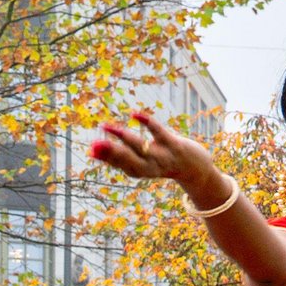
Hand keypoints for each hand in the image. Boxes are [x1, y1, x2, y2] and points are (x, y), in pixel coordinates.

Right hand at [89, 108, 219, 190]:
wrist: (195, 168)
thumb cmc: (164, 162)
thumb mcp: (142, 161)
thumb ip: (121, 156)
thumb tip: (96, 148)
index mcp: (139, 170)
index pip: (120, 164)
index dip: (105, 158)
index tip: (90, 150)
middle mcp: (149, 166)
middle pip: (128, 159)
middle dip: (111, 153)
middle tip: (95, 145)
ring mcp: (162, 156)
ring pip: (140, 148)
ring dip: (123, 138)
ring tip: (107, 127)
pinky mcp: (174, 144)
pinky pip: (159, 133)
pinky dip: (148, 124)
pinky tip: (135, 115)